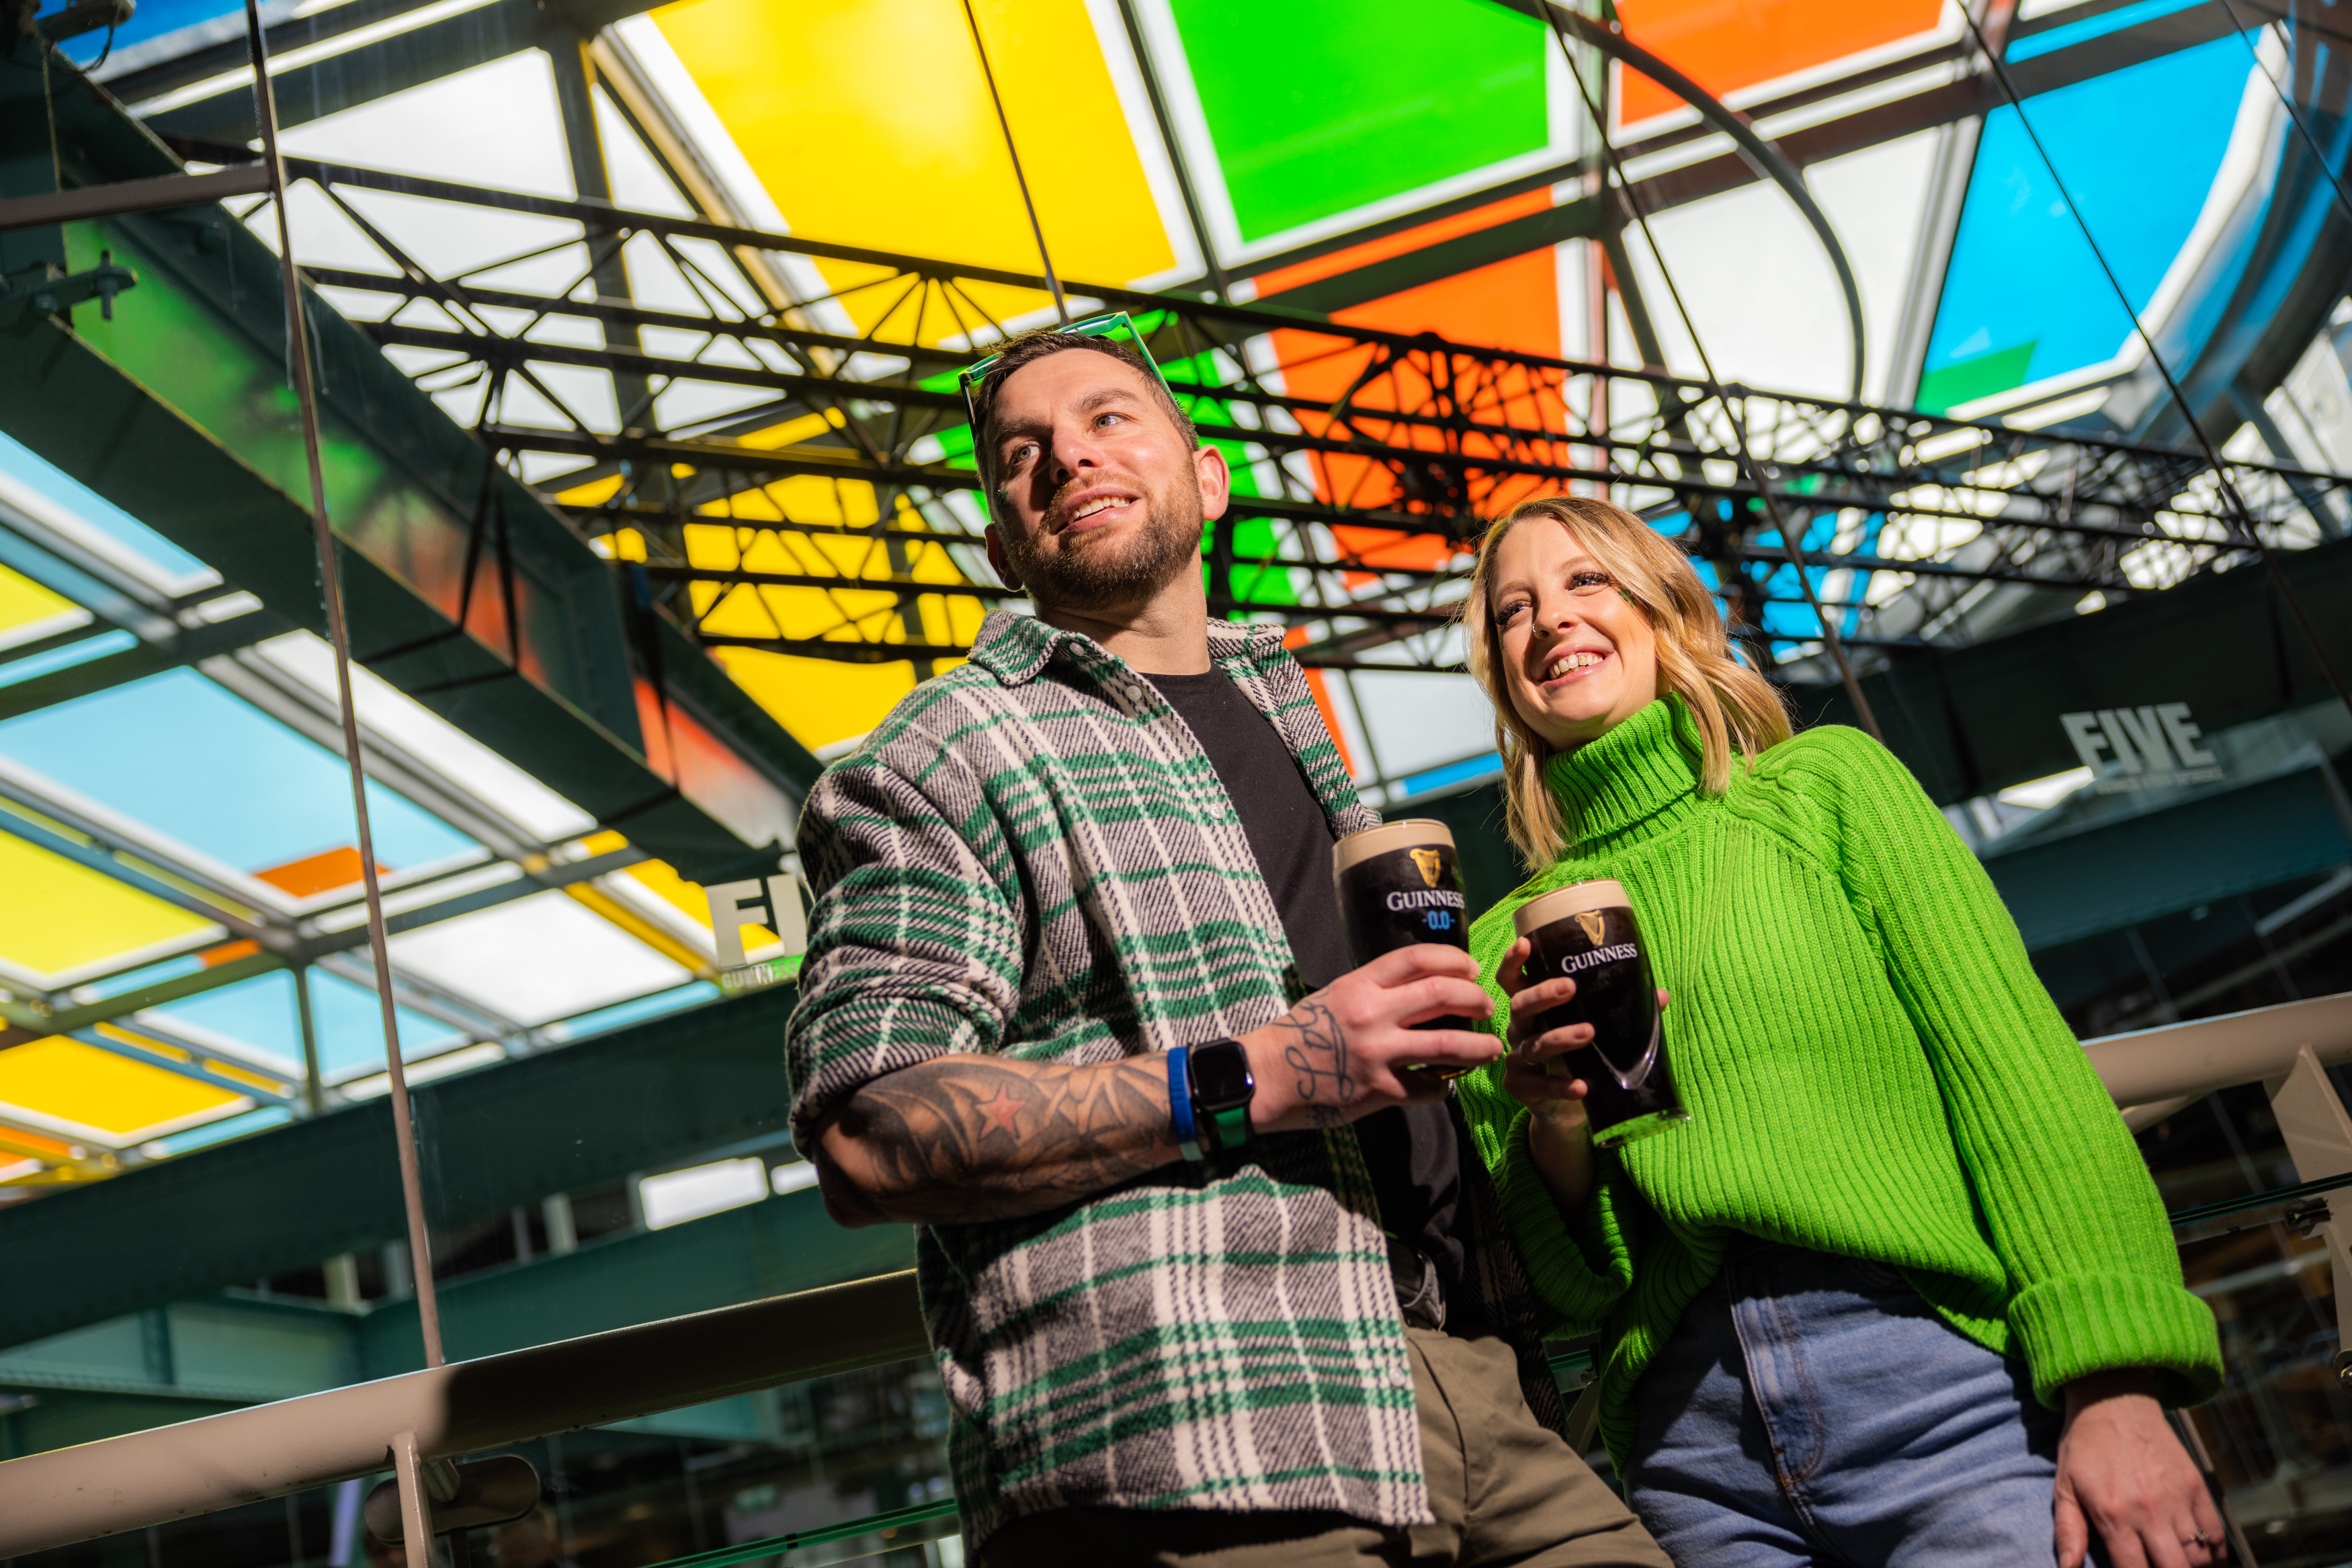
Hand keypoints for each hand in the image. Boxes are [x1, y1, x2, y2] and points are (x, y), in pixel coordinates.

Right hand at [1240, 944, 1498, 1131]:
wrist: (1265, 1076)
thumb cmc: (1299, 1034)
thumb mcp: (1334, 996)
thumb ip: (1374, 990)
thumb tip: (1420, 989)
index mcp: (1359, 985)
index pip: (1417, 959)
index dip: (1453, 960)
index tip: (1471, 969)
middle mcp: (1371, 1014)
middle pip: (1442, 995)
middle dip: (1475, 999)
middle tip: (1488, 1007)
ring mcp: (1378, 1054)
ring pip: (1448, 1044)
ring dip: (1479, 1046)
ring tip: (1492, 1048)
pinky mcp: (1379, 1090)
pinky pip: (1428, 1086)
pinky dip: (1443, 1085)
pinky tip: (1444, 1084)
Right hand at [1496, 936, 1670, 1131]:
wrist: (1568, 1110)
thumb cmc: (1580, 1059)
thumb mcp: (1597, 1033)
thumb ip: (1621, 1013)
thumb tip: (1660, 995)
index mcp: (1534, 1010)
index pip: (1513, 980)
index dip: (1514, 962)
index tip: (1525, 944)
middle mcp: (1520, 1030)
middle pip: (1520, 1006)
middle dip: (1543, 994)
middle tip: (1570, 987)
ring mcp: (1517, 1059)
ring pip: (1533, 1045)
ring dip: (1560, 1038)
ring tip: (1588, 1033)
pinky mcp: (1520, 1087)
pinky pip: (1539, 1085)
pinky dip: (1561, 1085)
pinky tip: (1582, 1086)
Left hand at [2054, 1370, 2221, 1567]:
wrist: (2113, 1400)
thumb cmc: (2084, 1447)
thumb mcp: (2064, 1487)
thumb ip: (2068, 1532)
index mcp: (2113, 1514)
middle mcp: (2149, 1511)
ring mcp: (2177, 1499)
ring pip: (2199, 1558)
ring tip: (2176, 1565)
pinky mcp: (2197, 1487)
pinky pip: (2217, 1535)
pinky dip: (2215, 1556)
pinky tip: (2204, 1562)